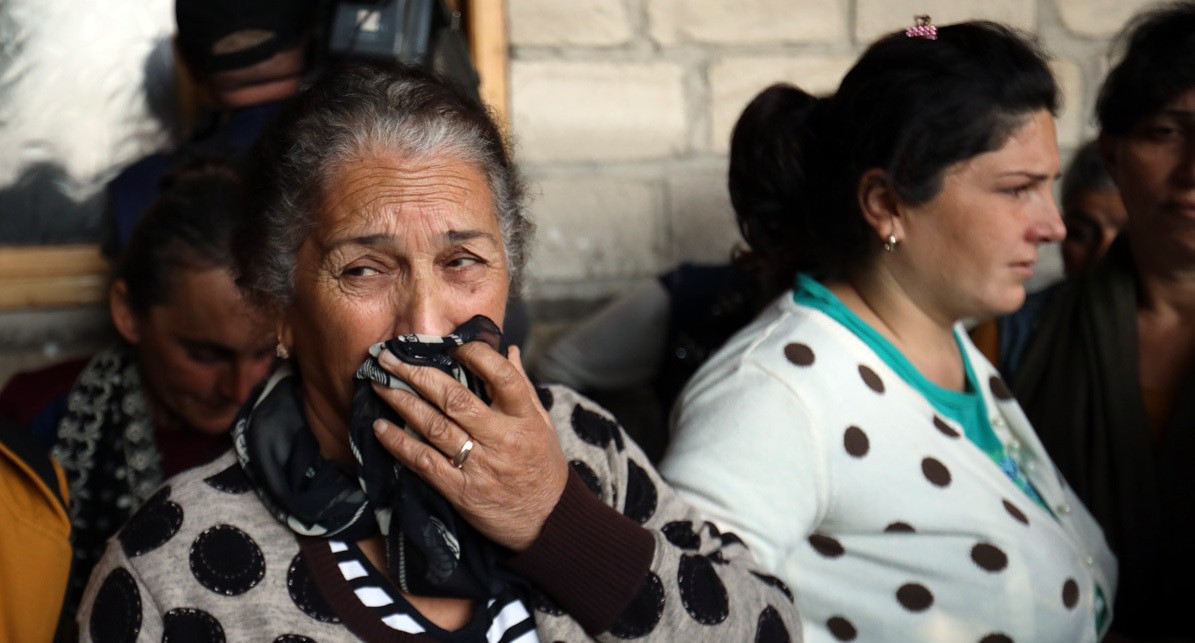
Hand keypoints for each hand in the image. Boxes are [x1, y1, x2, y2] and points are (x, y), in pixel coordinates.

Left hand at [370, 343, 569, 550]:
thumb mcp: (543, 425)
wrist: (547, 522)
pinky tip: (381, 429)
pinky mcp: (461, 491)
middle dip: (418, 374)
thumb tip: (509, 350)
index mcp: (525, 419)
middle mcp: (502, 439)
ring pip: (434, 427)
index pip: (504, 378)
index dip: (478, 357)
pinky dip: (399, 444)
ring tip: (380, 385)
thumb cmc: (543, 467)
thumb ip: (523, 387)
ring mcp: (480, 466)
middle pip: (455, 399)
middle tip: (390, 359)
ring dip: (402, 403)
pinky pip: (424, 462)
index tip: (452, 346)